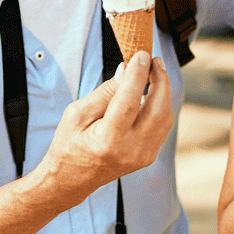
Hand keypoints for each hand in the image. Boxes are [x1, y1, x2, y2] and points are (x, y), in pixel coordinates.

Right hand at [39, 51, 172, 203]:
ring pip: (164, 117)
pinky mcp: (147, 156)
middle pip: (158, 109)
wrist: (71, 179)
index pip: (130, 101)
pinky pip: (161, 126)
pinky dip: (160, 105)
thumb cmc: (69, 144)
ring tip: (153, 72)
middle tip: (153, 60)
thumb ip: (105, 92)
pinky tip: (151, 92)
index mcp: (108, 141)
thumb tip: (126, 69)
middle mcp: (130, 150)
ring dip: (163, 91)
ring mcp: (142, 156)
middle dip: (160, 80)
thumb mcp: (77, 114)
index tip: (142, 55)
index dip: (138, 74)